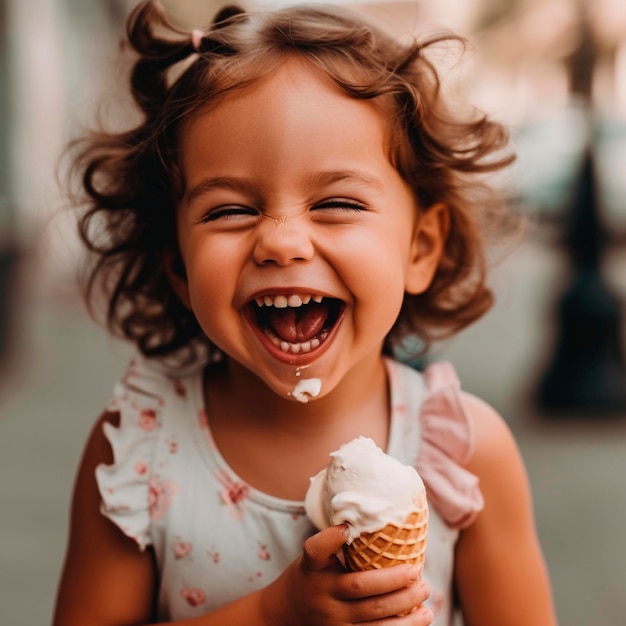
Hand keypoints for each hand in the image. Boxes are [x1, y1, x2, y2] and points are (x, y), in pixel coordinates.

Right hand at [261, 525, 432, 624]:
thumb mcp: (314, 559)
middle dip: (392, 580)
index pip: (315, 550)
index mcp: (312, 567)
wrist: (286, 613)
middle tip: (416, 571)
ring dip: (404, 606)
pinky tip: (420, 618)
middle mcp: (321, 594)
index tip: (346, 529)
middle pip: (359, 587)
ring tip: (425, 592)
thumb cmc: (311, 577)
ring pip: (373, 617)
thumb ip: (335, 544)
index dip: (330, 539)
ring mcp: (332, 622)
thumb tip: (374, 519)